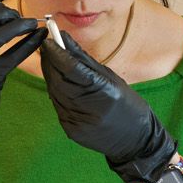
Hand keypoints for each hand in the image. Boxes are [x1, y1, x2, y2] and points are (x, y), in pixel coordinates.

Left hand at [40, 30, 175, 182]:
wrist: (135, 142)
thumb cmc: (129, 106)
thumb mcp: (112, 78)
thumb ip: (85, 60)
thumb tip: (65, 41)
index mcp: (104, 94)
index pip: (72, 69)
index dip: (57, 53)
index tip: (49, 40)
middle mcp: (89, 110)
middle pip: (59, 80)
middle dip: (50, 61)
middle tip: (47, 47)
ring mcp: (78, 123)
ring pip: (54, 93)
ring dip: (50, 75)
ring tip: (52, 61)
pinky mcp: (71, 131)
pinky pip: (58, 106)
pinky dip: (56, 91)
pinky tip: (59, 82)